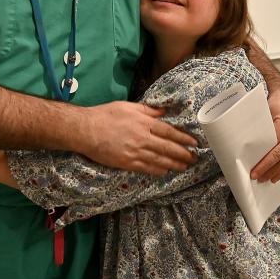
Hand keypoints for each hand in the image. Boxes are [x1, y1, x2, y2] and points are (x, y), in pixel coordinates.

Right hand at [79, 101, 197, 175]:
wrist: (85, 130)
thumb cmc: (105, 115)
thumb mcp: (128, 106)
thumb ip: (148, 110)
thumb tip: (163, 111)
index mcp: (144, 123)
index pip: (169, 132)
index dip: (183, 138)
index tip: (194, 143)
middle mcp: (142, 138)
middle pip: (168, 148)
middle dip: (183, 154)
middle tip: (194, 158)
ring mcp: (135, 152)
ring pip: (160, 160)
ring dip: (174, 164)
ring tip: (185, 166)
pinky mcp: (126, 163)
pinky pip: (146, 168)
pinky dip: (158, 170)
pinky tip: (165, 171)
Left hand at [250, 88, 279, 182]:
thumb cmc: (276, 105)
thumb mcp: (266, 114)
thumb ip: (260, 130)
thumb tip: (248, 147)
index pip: (272, 147)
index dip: (263, 160)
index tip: (254, 169)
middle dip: (267, 168)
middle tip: (256, 176)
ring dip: (276, 172)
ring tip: (265, 180)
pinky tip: (277, 175)